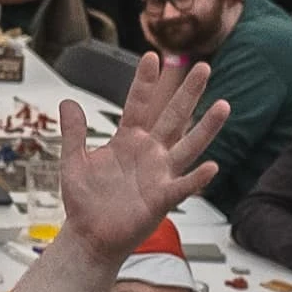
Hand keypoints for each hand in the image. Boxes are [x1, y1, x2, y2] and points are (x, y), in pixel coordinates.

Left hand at [51, 50, 223, 249]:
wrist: (89, 236)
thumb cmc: (84, 201)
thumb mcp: (74, 161)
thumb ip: (73, 133)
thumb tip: (68, 102)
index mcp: (127, 140)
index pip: (139, 104)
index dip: (146, 82)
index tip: (153, 56)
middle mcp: (149, 153)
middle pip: (173, 117)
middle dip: (187, 93)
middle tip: (204, 67)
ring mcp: (158, 174)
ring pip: (187, 146)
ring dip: (206, 128)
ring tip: (223, 105)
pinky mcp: (161, 199)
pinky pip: (182, 186)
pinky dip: (196, 178)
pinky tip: (212, 166)